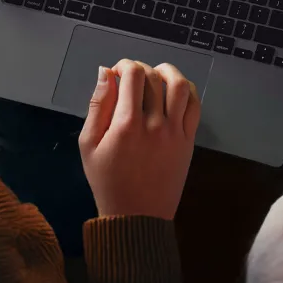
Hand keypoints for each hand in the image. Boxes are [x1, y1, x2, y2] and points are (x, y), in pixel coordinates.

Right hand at [79, 59, 200, 219]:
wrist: (137, 217)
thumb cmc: (107, 182)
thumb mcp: (88, 145)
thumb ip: (97, 106)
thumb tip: (104, 73)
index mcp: (126, 124)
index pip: (132, 75)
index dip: (124, 65)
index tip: (117, 72)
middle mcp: (154, 124)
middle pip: (153, 77)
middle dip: (140, 69)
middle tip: (131, 77)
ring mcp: (175, 132)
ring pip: (179, 85)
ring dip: (168, 72)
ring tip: (157, 74)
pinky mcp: (188, 141)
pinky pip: (194, 106)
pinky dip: (187, 90)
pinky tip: (175, 90)